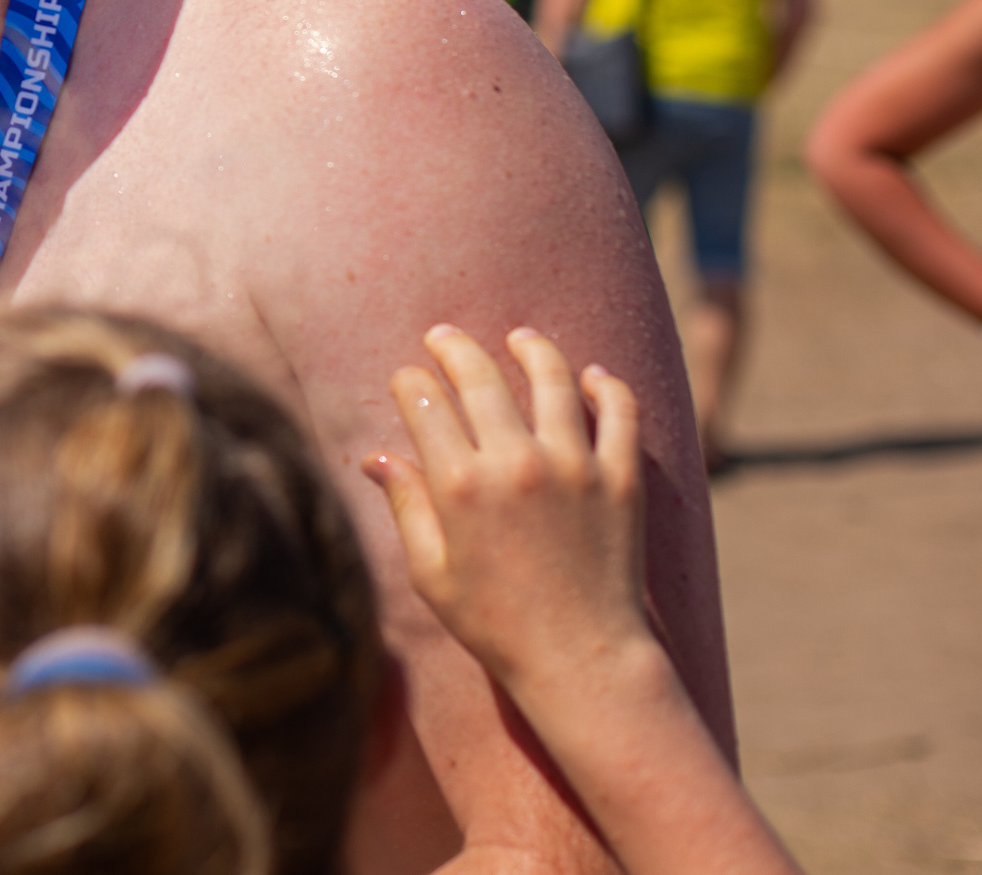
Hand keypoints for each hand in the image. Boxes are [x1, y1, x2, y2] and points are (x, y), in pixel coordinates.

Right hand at [362, 325, 652, 699]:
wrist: (583, 661)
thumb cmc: (496, 625)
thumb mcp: (431, 573)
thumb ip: (406, 507)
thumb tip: (376, 458)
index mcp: (459, 486)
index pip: (424, 403)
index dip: (409, 382)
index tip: (406, 379)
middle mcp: (515, 464)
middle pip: (479, 378)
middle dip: (453, 348)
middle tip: (443, 337)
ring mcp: (574, 466)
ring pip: (551, 378)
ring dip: (530, 348)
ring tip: (518, 338)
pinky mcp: (621, 479)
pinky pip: (620, 412)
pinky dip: (606, 386)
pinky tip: (591, 376)